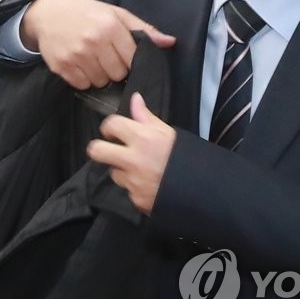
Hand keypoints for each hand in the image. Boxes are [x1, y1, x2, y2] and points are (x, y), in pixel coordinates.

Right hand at [21, 0, 175, 89]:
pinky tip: (80, 64)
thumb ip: (143, 29)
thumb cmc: (85, 12)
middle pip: (117, 74)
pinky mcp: (62, 66)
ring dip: (99, 75)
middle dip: (114, 69)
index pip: (132, 59)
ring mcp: (76, 55)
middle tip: (105, 57)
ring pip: (100, 81)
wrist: (48, 12)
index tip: (122, 54)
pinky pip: (82, 84)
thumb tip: (170, 42)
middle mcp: (93, 41)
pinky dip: (83, 78)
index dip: (129, 60)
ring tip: (92, 59)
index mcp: (110, 26)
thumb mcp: (115, 13)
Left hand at [87, 93, 175, 213]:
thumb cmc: (186, 157)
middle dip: (99, 148)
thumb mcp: (168, 132)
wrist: (202, 189)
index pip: (111, 125)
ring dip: (123, 170)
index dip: (109, 127)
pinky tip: (149, 184)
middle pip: (97, 151)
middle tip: (110, 149)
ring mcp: (133, 181)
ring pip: (114, 172)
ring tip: (141, 169)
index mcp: (142, 138)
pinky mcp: (136, 199)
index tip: (113, 131)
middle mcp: (134, 159)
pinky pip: (128, 190)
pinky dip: (135, 187)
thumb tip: (135, 99)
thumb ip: (146, 117)